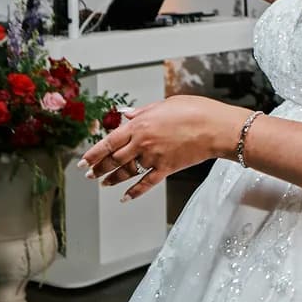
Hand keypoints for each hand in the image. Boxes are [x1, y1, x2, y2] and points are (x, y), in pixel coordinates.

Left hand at [78, 95, 241, 201]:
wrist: (217, 128)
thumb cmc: (196, 111)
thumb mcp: (166, 103)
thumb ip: (143, 111)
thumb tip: (127, 115)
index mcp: (140, 125)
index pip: (108, 142)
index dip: (93, 153)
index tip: (84, 160)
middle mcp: (142, 143)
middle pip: (114, 159)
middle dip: (99, 167)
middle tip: (89, 173)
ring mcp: (153, 157)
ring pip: (126, 172)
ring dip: (112, 179)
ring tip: (103, 183)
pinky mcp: (166, 168)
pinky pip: (146, 183)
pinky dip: (134, 192)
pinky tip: (125, 198)